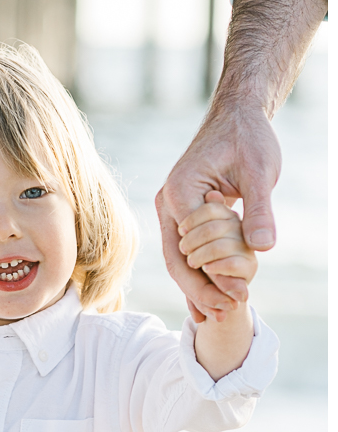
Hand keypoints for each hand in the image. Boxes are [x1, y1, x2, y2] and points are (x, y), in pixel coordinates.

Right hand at [157, 0, 325, 324]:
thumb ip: (259, 209)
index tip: (241, 296)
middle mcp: (169, 203)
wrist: (237, 115)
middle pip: (177, 260)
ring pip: (178, 260)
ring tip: (219, 316)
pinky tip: (208, 302)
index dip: (214, 275)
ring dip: (198, 287)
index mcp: (182, 192)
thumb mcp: (260, 170)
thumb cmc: (248, 137)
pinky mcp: (182, 214)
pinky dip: (197, 275)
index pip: (192, 246)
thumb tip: (262, 247)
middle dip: (201, 290)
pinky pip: (185, 251)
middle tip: (227, 315)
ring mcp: (172, 210)